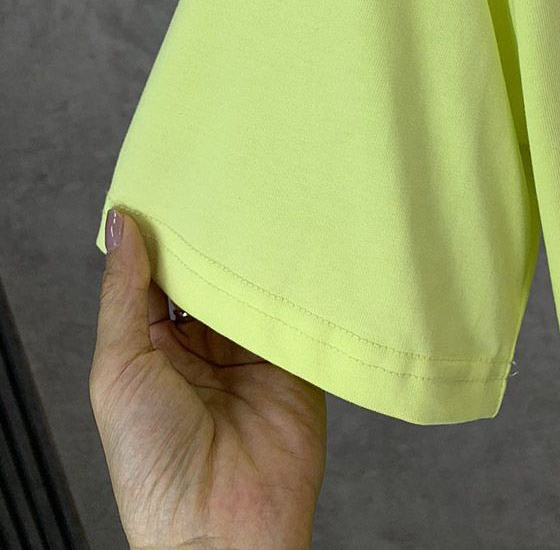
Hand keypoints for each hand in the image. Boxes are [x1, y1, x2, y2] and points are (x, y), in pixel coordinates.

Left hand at [89, 208, 326, 549]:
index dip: (163, 238)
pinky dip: (291, 287)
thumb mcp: (120, 369)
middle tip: (222, 192)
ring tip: (256, 214)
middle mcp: (201, 349)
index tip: (173, 190)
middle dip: (212, 243)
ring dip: (251, 261)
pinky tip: (291, 256)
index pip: (158, 278)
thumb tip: (121, 224)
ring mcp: (248, 355)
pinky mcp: (291, 361)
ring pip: (250, 290)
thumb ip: (126, 294)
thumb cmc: (154, 464)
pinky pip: (291, 314)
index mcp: (152, 349)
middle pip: (207, 279)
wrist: (223, 529)